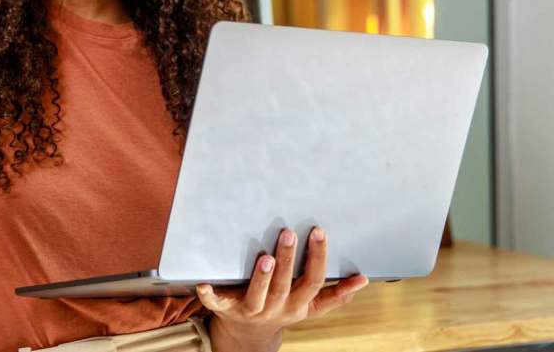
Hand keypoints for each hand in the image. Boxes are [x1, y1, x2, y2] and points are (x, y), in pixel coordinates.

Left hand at [195, 227, 368, 351]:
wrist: (249, 334)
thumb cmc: (282, 308)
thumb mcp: (310, 305)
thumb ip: (334, 294)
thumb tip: (363, 280)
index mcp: (299, 304)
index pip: (313, 280)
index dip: (318, 257)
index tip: (319, 231)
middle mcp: (277, 307)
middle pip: (286, 284)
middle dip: (289, 259)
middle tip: (289, 233)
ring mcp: (251, 309)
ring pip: (259, 294)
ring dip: (263, 276)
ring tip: (266, 256)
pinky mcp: (226, 309)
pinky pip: (216, 302)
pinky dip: (209, 294)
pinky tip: (202, 283)